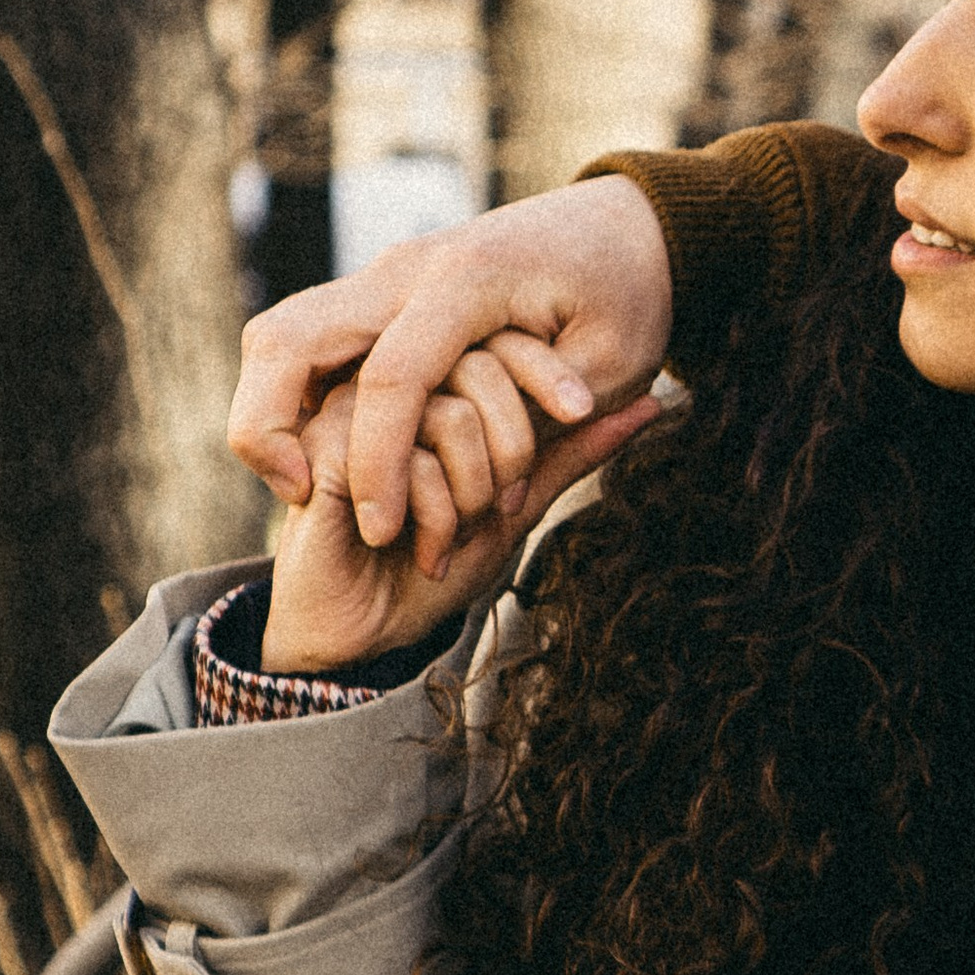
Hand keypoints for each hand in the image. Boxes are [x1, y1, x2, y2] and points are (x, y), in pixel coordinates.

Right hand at [229, 177, 675, 548]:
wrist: (629, 220)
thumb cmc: (631, 294)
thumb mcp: (622, 364)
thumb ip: (566, 428)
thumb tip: (506, 502)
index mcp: (466, 281)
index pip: (391, 378)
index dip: (379, 462)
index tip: (382, 528)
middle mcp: (407, 270)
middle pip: (287, 338)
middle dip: (266, 423)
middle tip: (295, 495)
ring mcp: (385, 276)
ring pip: (281, 333)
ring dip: (268, 407)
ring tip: (297, 481)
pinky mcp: (382, 293)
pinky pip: (306, 340)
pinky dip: (292, 393)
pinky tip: (322, 452)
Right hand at [264, 374, 659, 677]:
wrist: (358, 632)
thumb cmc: (431, 561)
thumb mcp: (518, 504)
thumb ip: (573, 452)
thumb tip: (652, 404)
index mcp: (433, 375)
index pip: (509, 342)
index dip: (551, 382)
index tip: (581, 416)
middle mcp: (388, 378)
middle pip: (485, 372)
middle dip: (511, 456)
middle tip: (492, 510)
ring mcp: (350, 406)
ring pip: (454, 416)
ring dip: (471, 494)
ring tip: (447, 536)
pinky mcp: (322, 445)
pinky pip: (410, 457)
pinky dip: (431, 513)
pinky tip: (407, 543)